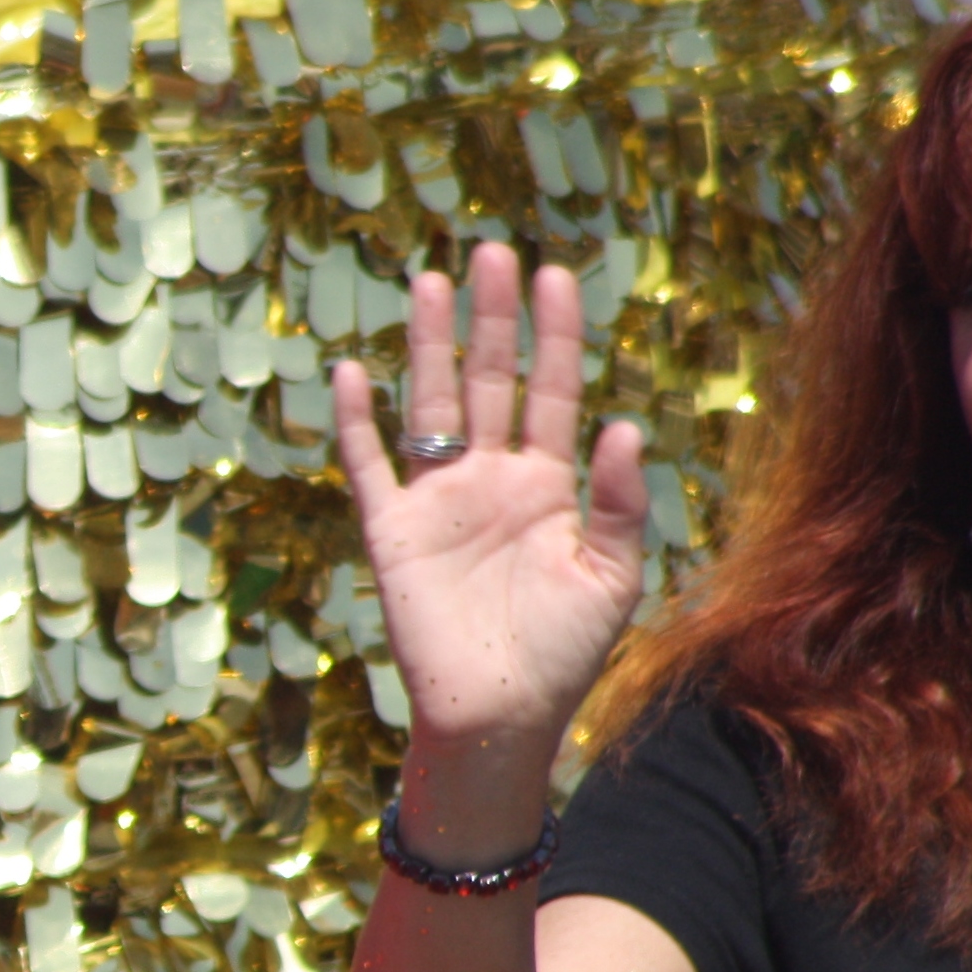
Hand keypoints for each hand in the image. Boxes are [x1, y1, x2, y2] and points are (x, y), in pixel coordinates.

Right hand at [332, 241, 650, 767]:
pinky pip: (368, 466)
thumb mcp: (612, 577)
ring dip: (428, 345)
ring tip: (430, 281)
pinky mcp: (392, 533)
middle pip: (489, 380)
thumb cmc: (562, 656)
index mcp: (547, 486)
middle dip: (491, 318)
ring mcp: (437, 502)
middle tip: (492, 253)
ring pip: (430, 404)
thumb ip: (619, 503)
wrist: (499, 718)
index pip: (551, 392)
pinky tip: (351, 372)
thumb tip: (620, 425)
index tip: (556, 276)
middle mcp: (489, 481)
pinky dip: (355, 422)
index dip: (554, 336)